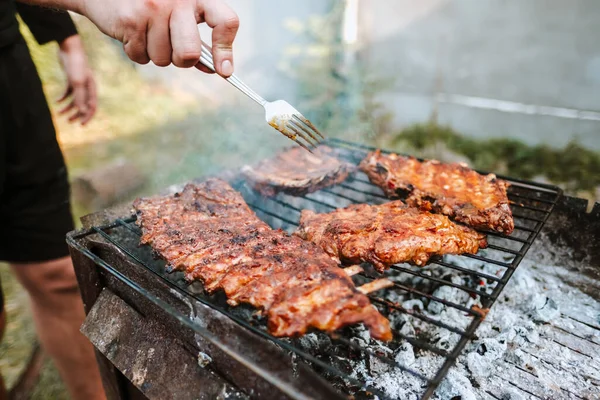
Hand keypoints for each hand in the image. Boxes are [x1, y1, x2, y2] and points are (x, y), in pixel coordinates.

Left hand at [57, 34, 96, 124]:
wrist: (69, 47)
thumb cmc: (75, 65)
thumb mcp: (77, 82)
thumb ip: (80, 97)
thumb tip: (82, 111)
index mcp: (92, 89)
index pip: (92, 107)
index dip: (87, 116)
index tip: (81, 125)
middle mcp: (87, 87)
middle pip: (84, 105)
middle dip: (77, 114)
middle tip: (69, 121)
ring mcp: (79, 83)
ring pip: (75, 99)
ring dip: (68, 107)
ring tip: (60, 113)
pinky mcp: (71, 79)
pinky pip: (68, 92)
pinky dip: (63, 97)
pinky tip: (56, 101)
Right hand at [80, 0, 238, 75]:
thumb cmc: (150, 3)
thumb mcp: (178, 11)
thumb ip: (196, 36)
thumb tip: (215, 68)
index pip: (225, 22)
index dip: (225, 50)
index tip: (224, 70)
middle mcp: (178, 0)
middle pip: (190, 54)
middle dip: (182, 61)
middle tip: (174, 49)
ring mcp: (154, 9)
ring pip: (164, 60)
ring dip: (155, 53)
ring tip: (146, 31)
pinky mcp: (131, 20)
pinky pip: (141, 57)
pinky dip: (136, 51)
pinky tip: (132, 31)